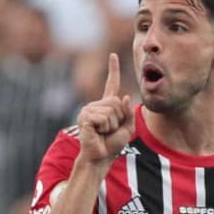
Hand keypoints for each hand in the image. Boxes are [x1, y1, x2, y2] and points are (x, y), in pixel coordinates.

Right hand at [77, 53, 134, 168]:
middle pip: (116, 102)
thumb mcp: (127, 128)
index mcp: (106, 105)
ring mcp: (89, 109)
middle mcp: (96, 104)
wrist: (100, 158)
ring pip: (111, 111)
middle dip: (119, 119)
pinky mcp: (85, 117)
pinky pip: (103, 117)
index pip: (111, 84)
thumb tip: (124, 97)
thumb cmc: (112, 145)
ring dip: (112, 125)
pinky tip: (97, 133)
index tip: (113, 55)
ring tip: (103, 133)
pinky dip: (104, 128)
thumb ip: (129, 113)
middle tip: (109, 131)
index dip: (113, 69)